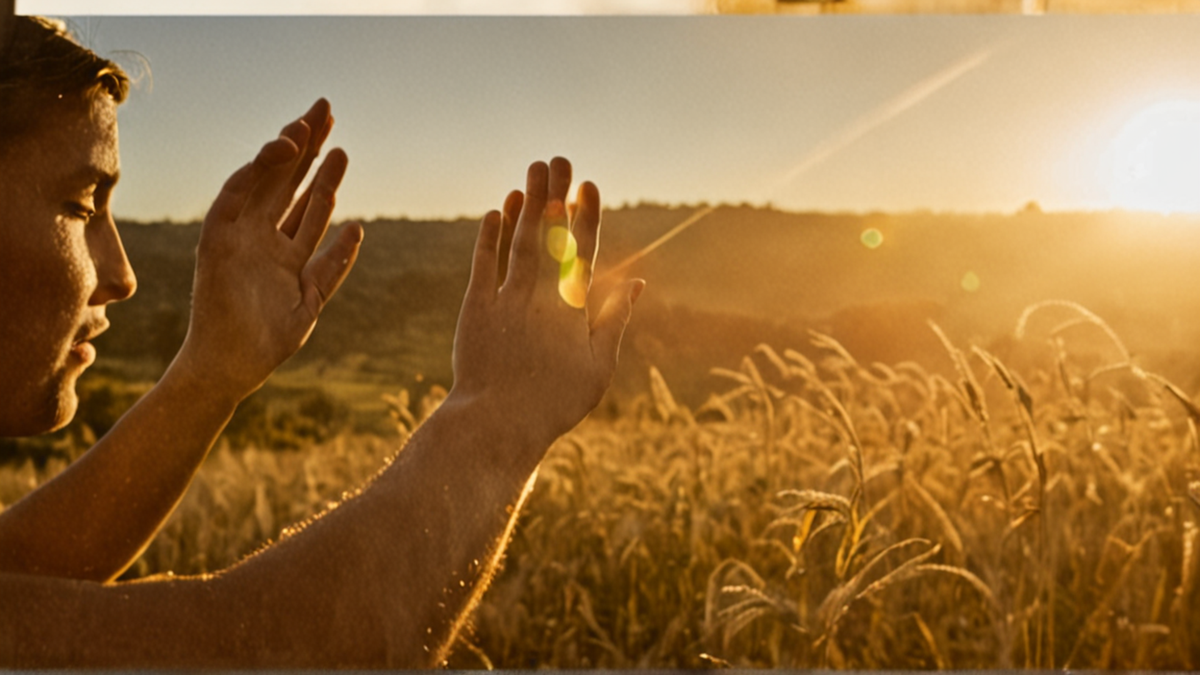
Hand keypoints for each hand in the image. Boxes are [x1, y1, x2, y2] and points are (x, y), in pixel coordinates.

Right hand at [177, 99, 362, 400]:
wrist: (230, 368)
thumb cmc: (268, 341)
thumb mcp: (312, 299)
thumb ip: (333, 264)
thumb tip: (359, 226)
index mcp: (285, 251)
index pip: (308, 201)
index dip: (325, 173)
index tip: (342, 147)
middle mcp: (261, 238)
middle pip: (287, 181)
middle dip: (306, 146)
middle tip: (325, 110)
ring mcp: (238, 237)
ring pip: (262, 183)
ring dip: (282, 153)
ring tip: (306, 125)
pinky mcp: (215, 243)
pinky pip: (232, 200)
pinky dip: (252, 176)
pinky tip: (275, 152)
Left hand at [449, 157, 643, 444]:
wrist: (497, 423)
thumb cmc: (554, 402)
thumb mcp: (598, 365)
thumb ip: (616, 319)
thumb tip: (638, 283)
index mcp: (573, 309)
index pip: (584, 250)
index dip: (587, 215)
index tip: (589, 185)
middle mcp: (540, 296)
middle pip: (549, 235)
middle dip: (554, 194)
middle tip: (558, 159)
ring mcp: (506, 299)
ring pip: (517, 242)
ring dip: (524, 204)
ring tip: (531, 172)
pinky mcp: (476, 309)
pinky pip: (484, 264)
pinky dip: (489, 237)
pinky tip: (497, 211)